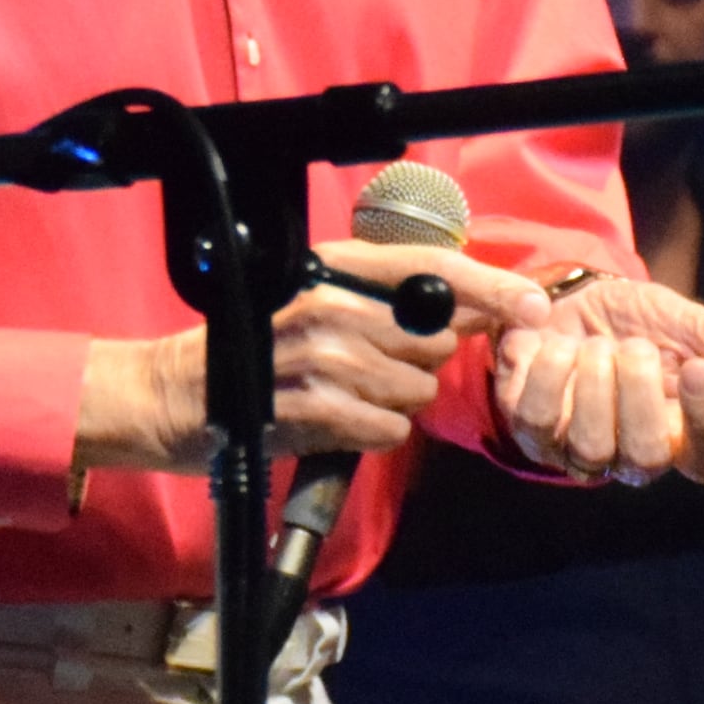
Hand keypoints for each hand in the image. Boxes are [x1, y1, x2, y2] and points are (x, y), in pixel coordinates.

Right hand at [74, 236, 551, 469]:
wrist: (171, 397)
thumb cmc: (252, 349)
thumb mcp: (315, 301)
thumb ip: (393, 301)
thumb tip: (481, 308)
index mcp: (332, 268)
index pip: (432, 268)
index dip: (491, 286)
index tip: (533, 304)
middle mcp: (327, 304)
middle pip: (434, 340)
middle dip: (423, 364)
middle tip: (376, 369)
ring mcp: (317, 358)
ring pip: (414, 391)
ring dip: (395, 404)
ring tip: (348, 397)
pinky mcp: (309, 410)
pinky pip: (385, 430)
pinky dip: (374, 434)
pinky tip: (340, 423)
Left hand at [494, 273, 703, 482]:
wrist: (571, 296)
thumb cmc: (638, 321)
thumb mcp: (687, 324)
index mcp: (681, 436)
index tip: (698, 367)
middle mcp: (630, 456)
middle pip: (644, 458)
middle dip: (638, 393)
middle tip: (634, 346)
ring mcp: (577, 450)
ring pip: (588, 446)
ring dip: (593, 383)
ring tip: (595, 344)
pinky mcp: (530, 430)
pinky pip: (534, 419)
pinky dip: (546, 374)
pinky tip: (553, 344)